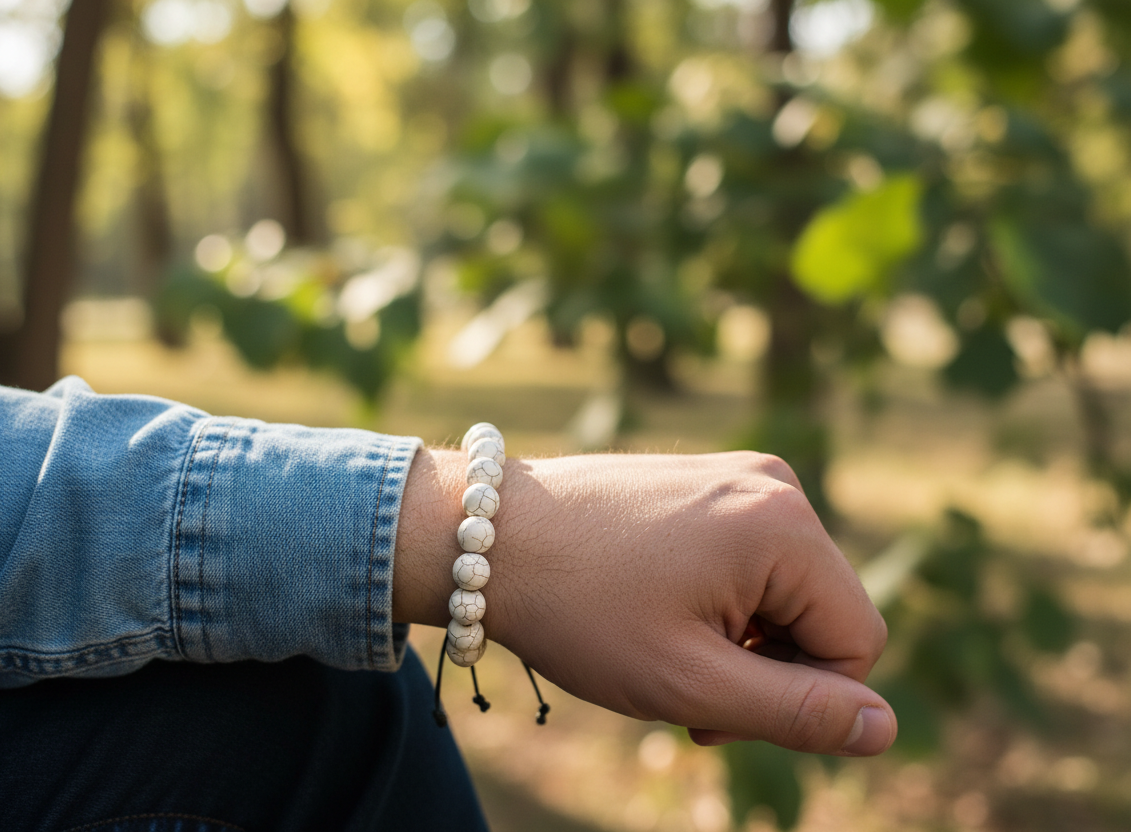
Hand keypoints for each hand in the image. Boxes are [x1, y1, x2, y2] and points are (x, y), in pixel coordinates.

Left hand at [395, 449, 894, 755]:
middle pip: (823, 612)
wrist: (482, 537)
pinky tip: (658, 613)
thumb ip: (795, 712)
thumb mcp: (690, 682)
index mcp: (784, 525)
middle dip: (767, 668)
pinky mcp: (705, 479)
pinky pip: (750, 559)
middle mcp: (773, 483)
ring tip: (663, 652)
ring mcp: (737, 474)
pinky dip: (718, 602)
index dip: (801, 699)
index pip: (858, 642)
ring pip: (785, 591)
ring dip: (739, 640)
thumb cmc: (579, 610)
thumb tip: (883, 728)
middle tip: (683, 691)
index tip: (716, 711)